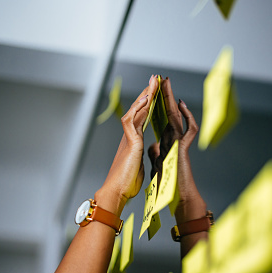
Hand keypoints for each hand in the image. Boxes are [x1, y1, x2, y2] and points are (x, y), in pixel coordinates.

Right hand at [96, 75, 158, 215]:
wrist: (116, 193)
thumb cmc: (126, 183)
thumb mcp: (137, 165)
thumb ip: (139, 156)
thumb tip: (142, 153)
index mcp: (133, 141)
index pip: (142, 117)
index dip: (148, 104)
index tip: (154, 92)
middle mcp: (129, 137)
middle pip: (139, 110)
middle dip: (148, 93)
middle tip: (155, 79)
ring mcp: (128, 138)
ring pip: (136, 111)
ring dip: (145, 95)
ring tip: (153, 82)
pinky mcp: (130, 143)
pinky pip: (132, 121)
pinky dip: (138, 109)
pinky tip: (146, 99)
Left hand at [147, 77, 205, 223]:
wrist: (176, 197)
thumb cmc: (167, 185)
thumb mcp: (157, 165)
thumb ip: (157, 153)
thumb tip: (154, 146)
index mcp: (166, 142)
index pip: (160, 118)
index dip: (156, 105)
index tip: (151, 92)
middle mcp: (173, 139)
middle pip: (169, 112)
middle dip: (164, 95)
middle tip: (161, 79)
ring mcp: (179, 143)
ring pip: (178, 116)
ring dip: (172, 99)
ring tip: (167, 84)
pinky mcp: (183, 148)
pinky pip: (189, 129)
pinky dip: (187, 117)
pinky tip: (181, 105)